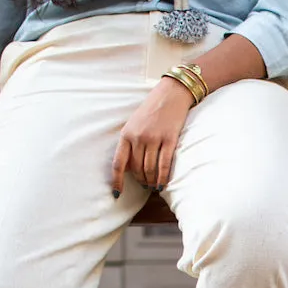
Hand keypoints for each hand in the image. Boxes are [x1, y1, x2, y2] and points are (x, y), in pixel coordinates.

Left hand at [112, 77, 194, 196]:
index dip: (117, 180)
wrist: (171, 94)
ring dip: (151, 181)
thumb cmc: (152, 110)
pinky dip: (163, 177)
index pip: (118, 163)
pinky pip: (165, 164)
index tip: (117, 193)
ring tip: (153, 186)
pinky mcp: (169, 140)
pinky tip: (162, 183)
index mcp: (126, 134)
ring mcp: (154, 139)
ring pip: (150, 169)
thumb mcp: (134, 124)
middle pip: (137, 168)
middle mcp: (138, 137)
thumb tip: (128, 167)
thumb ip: (130, 143)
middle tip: (145, 185)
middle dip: (140, 180)